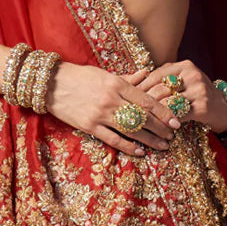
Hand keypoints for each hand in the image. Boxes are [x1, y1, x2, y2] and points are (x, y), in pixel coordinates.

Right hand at [45, 61, 183, 156]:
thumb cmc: (79, 77)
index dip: (164, 112)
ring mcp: (100, 114)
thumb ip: (127, 78)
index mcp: (116, 84)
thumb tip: (147, 73)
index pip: (146, 100)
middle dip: (160, 127)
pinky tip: (140, 151)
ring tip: (162, 146)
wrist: (50, 84)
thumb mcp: (104, 73)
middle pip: (142, 117)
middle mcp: (110, 99)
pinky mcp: (89, 126)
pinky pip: (113, 139)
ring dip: (149, 139)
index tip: (176, 120)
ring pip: (131, 130)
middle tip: (173, 135)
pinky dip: (128, 146)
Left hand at [125, 59, 226, 133]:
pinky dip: (166, 122)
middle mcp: (191, 74)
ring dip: (152, 115)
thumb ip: (163, 81)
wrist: (225, 107)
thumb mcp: (183, 82)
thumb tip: (131, 84)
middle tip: (127, 114)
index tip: (125, 100)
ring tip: (139, 123)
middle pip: (159, 89)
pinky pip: (178, 115)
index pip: (154, 76)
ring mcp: (198, 89)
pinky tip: (157, 129)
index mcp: (183, 66)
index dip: (138, 88)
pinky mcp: (202, 106)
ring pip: (166, 103)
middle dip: (142, 104)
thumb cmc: (197, 95)